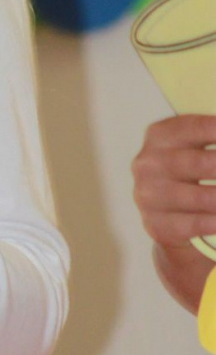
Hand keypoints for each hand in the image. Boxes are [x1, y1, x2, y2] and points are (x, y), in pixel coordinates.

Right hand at [132, 114, 215, 312]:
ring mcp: (146, 196)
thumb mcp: (200, 157)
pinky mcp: (156, 225)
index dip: (213, 129)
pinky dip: (213, 223)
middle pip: (193, 163)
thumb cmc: (196, 182)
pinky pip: (189, 226)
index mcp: (158, 137)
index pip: (188, 127)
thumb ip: (211, 150)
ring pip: (194, 196)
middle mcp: (146, 164)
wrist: (176, 227)